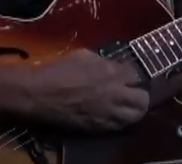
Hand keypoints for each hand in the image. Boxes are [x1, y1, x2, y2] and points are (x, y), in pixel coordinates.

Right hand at [25, 49, 150, 131]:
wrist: (39, 94)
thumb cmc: (58, 70)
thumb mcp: (83, 55)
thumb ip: (102, 61)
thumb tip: (110, 64)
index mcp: (112, 72)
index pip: (136, 74)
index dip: (131, 76)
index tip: (127, 77)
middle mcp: (116, 93)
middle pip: (143, 99)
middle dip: (140, 95)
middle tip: (133, 93)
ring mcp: (108, 112)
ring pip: (135, 116)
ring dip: (134, 110)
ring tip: (127, 107)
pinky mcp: (99, 126)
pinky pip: (119, 126)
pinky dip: (120, 121)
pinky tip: (114, 116)